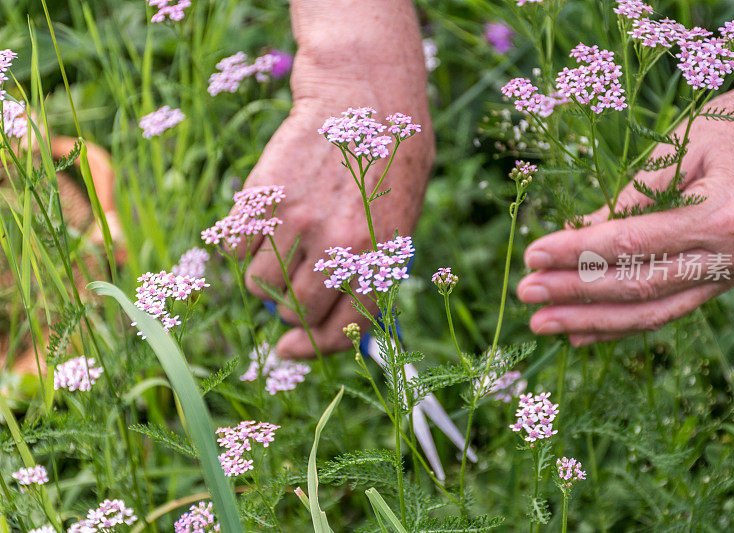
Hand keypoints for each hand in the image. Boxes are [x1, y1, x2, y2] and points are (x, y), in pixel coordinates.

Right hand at [237, 0, 432, 357]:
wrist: (364, 97)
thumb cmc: (386, 164)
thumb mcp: (398, 222)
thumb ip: (366, 272)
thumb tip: (324, 322)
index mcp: (378, 257)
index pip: (343, 327)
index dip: (314, 348)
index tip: (290, 349)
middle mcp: (337, 245)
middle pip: (294, 310)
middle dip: (289, 308)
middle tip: (290, 286)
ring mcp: (297, 220)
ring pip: (258, 283)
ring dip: (263, 276)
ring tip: (280, 245)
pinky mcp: (264, 195)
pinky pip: (235, 245)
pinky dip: (242, 243)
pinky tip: (262, 221)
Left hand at [517, 55, 733, 345]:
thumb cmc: (727, 134)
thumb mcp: (675, 152)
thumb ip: (628, 198)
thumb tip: (574, 234)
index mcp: (719, 216)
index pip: (631, 244)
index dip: (577, 252)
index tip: (532, 253)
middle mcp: (726, 257)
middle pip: (637, 286)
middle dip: (574, 292)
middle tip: (525, 293)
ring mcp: (725, 278)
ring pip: (648, 312)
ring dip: (590, 320)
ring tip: (542, 322)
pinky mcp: (715, 285)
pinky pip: (662, 313)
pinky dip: (619, 326)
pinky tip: (580, 332)